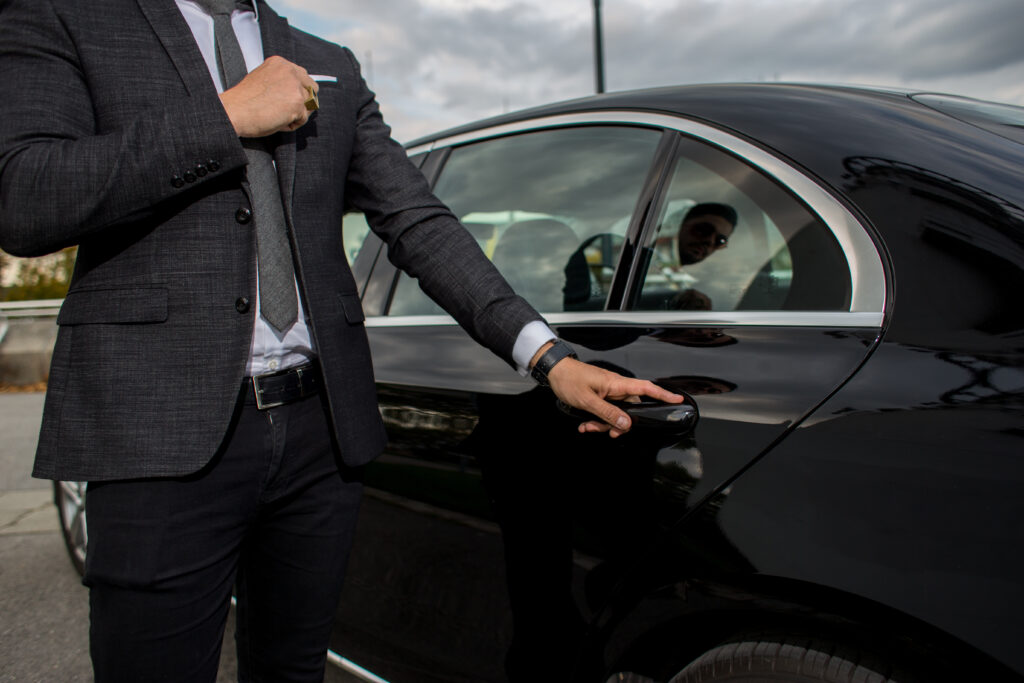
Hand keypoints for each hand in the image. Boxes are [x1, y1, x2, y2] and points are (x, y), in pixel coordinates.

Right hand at [219, 56, 316, 137]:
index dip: (298, 91)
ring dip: (297, 114)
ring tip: (277, 117)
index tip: (288, 100)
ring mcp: (295, 86)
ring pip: (309, 105)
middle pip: (312, 88)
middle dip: (304, 102)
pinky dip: (291, 125)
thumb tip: (296, 93)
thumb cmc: (243, 101)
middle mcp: (290, 70)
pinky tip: (276, 122)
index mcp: (280, 63)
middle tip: (289, 112)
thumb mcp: (263, 80)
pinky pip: (303, 119)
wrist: (233, 111)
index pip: (302, 76)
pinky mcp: (297, 103)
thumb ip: (280, 81)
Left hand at [541, 353, 683, 437]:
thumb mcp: (587, 400)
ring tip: (588, 426)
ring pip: (616, 414)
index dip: (663, 394)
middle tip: (605, 432)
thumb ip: (608, 413)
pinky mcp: (600, 396)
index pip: (645, 389)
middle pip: (629, 409)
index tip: (677, 399)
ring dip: (603, 424)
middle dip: (618, 424)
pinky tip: (585, 424)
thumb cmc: (569, 380)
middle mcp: (615, 388)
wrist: (554, 371)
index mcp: (616, 384)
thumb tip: (626, 423)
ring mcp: (608, 392)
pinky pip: (605, 412)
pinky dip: (597, 420)